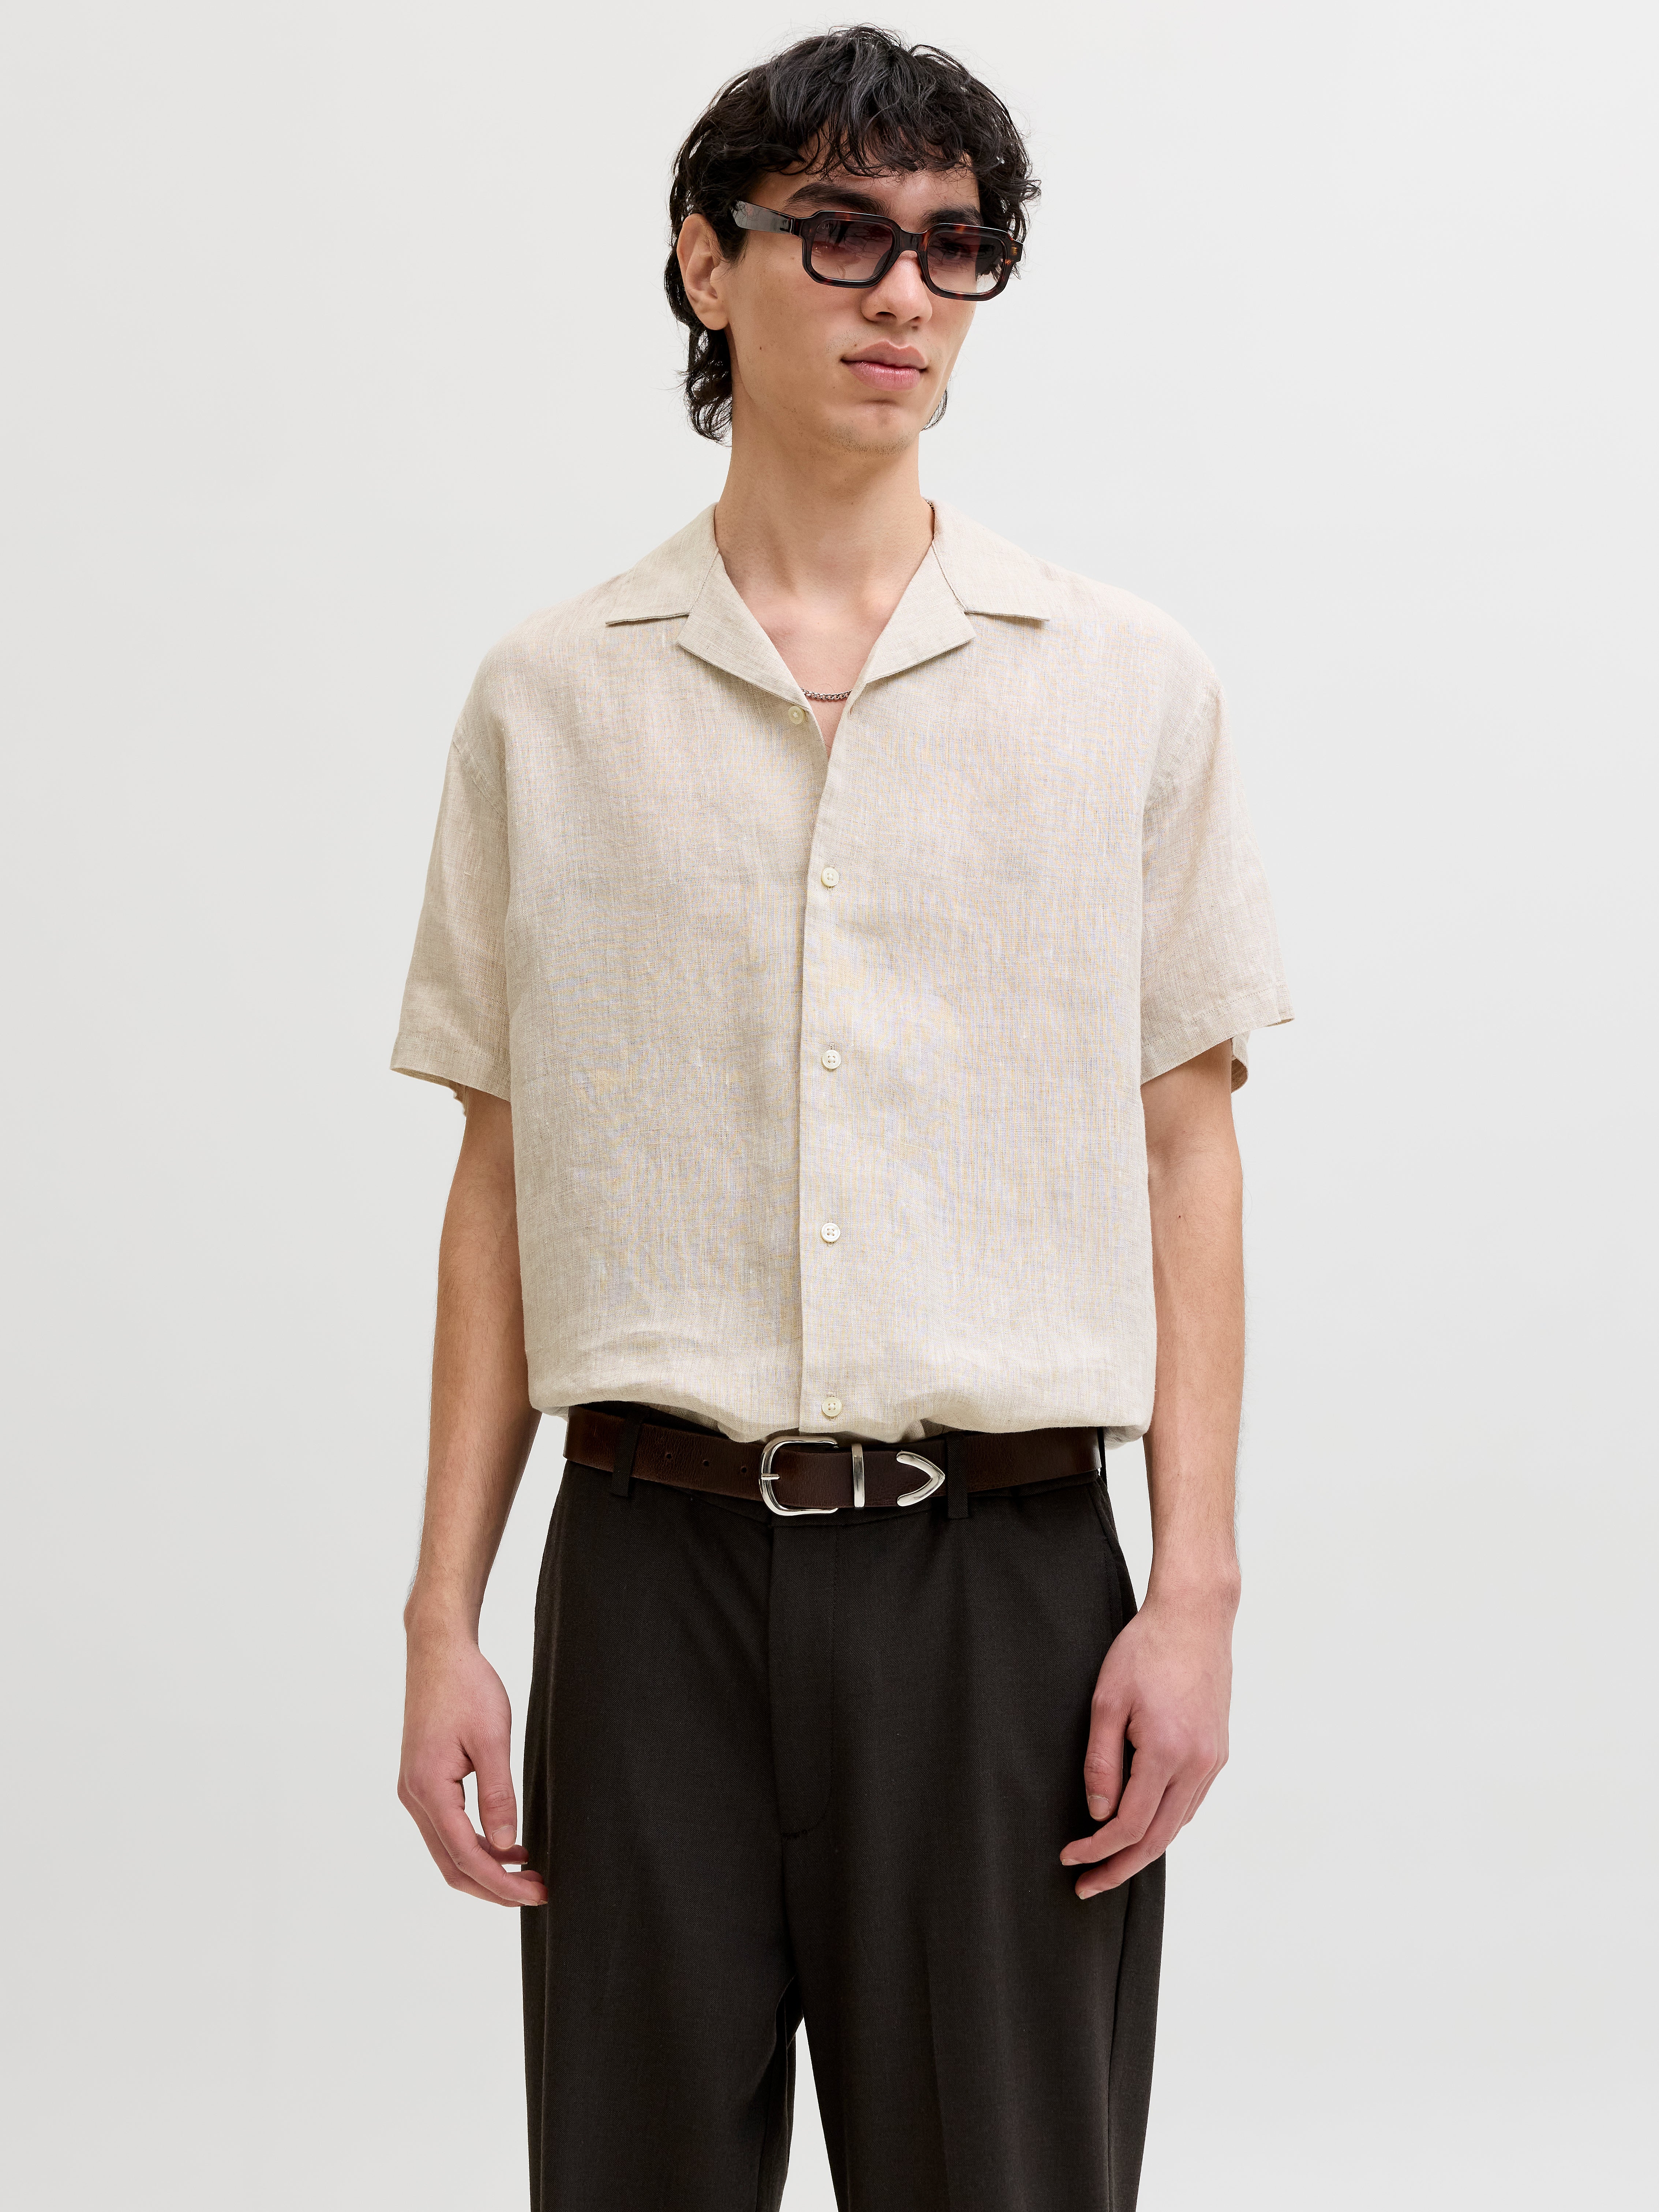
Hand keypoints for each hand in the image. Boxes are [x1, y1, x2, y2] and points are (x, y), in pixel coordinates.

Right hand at [398, 1628, 546, 1906]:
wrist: (439, 1652)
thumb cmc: (467, 1687)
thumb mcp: (491, 1739)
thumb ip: (498, 1795)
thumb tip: (505, 1846)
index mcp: (429, 1789)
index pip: (465, 1856)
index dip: (502, 1883)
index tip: (538, 1893)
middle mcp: (414, 1797)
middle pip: (451, 1864)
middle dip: (494, 1886)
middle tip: (538, 1892)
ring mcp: (415, 1790)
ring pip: (448, 1850)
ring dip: (486, 1868)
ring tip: (529, 1872)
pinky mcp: (424, 1781)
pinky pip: (447, 1828)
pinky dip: (476, 1844)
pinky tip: (508, 1843)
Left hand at [1060, 1588, 1233, 1897]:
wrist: (1195, 1617)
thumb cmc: (1145, 1650)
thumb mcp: (1107, 1700)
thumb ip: (1101, 1761)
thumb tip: (1099, 1815)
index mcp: (1168, 1753)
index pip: (1130, 1825)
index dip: (1097, 1850)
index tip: (1068, 1859)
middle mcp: (1198, 1765)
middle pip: (1158, 1839)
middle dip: (1120, 1868)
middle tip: (1087, 1887)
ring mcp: (1213, 1761)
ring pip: (1177, 1825)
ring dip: (1143, 1850)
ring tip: (1109, 1863)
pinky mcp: (1218, 1752)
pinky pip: (1190, 1803)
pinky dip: (1164, 1823)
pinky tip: (1142, 1825)